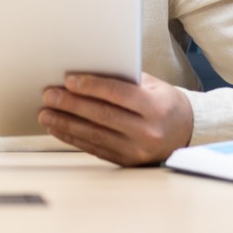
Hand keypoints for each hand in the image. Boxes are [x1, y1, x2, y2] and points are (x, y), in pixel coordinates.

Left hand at [38, 72, 192, 166]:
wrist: (185, 131)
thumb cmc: (163, 101)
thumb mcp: (151, 84)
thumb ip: (123, 79)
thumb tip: (85, 70)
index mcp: (155, 107)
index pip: (118, 94)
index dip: (92, 86)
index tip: (69, 80)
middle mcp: (147, 131)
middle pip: (102, 115)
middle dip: (71, 104)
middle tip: (49, 95)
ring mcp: (137, 150)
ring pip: (95, 135)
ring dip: (66, 123)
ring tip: (46, 113)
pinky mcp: (127, 162)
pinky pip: (95, 149)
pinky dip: (73, 138)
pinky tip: (58, 128)